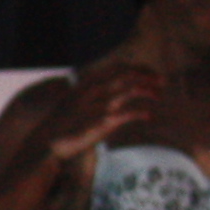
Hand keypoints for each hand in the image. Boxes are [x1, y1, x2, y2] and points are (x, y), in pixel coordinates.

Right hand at [40, 61, 166, 163]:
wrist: (47, 142)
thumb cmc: (62, 124)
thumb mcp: (73, 101)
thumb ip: (90, 92)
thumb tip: (105, 89)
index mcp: (88, 83)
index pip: (118, 67)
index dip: (137, 68)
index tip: (149, 73)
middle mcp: (95, 90)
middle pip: (128, 75)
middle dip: (147, 76)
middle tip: (162, 81)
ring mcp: (99, 105)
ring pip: (131, 90)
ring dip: (149, 91)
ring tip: (158, 96)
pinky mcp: (104, 123)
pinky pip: (129, 113)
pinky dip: (142, 113)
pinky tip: (149, 115)